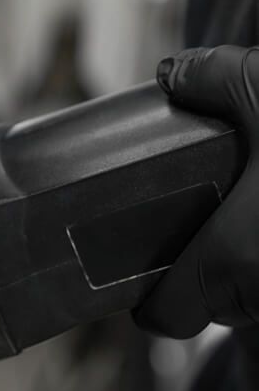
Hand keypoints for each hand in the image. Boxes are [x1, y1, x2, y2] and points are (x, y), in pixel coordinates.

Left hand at [135, 45, 258, 336]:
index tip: (142, 284)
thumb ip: (211, 78)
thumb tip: (172, 73)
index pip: (171, 317)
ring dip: (249, 264)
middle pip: (219, 303)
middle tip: (194, 224)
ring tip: (241, 211)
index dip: (152, 304)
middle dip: (204, 270)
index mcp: (238, 258)